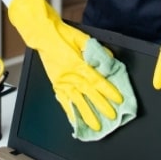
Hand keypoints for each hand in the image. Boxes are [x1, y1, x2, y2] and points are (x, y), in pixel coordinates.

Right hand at [8, 0, 122, 130]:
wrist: (42, 34)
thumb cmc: (61, 34)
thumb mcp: (83, 38)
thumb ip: (97, 50)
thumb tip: (109, 59)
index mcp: (77, 63)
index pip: (96, 81)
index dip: (108, 91)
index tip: (118, 99)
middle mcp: (69, 75)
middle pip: (88, 93)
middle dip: (101, 106)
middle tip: (111, 116)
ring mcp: (61, 81)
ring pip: (76, 100)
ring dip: (86, 114)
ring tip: (94, 125)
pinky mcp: (54, 83)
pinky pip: (62, 100)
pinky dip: (69, 110)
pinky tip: (74, 119)